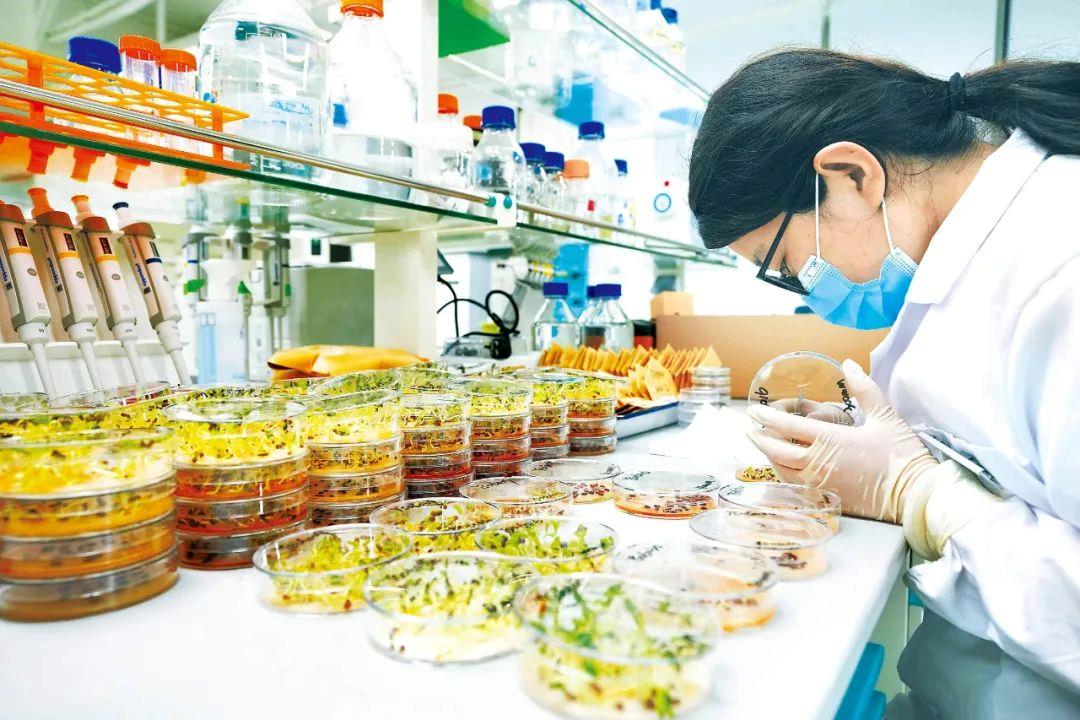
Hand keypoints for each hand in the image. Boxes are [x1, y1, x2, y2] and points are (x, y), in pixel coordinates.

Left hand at [747, 360, 999, 557]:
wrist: (916, 495)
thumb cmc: (902, 455)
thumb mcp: (885, 415)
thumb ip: (864, 389)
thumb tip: (849, 364)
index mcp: (830, 440)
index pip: (788, 427)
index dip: (767, 418)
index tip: (754, 411)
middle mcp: (818, 464)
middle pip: (777, 450)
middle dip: (761, 438)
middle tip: (751, 428)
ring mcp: (820, 484)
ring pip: (782, 470)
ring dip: (769, 457)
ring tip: (762, 446)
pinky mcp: (827, 499)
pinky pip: (795, 487)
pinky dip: (783, 475)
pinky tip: (783, 469)